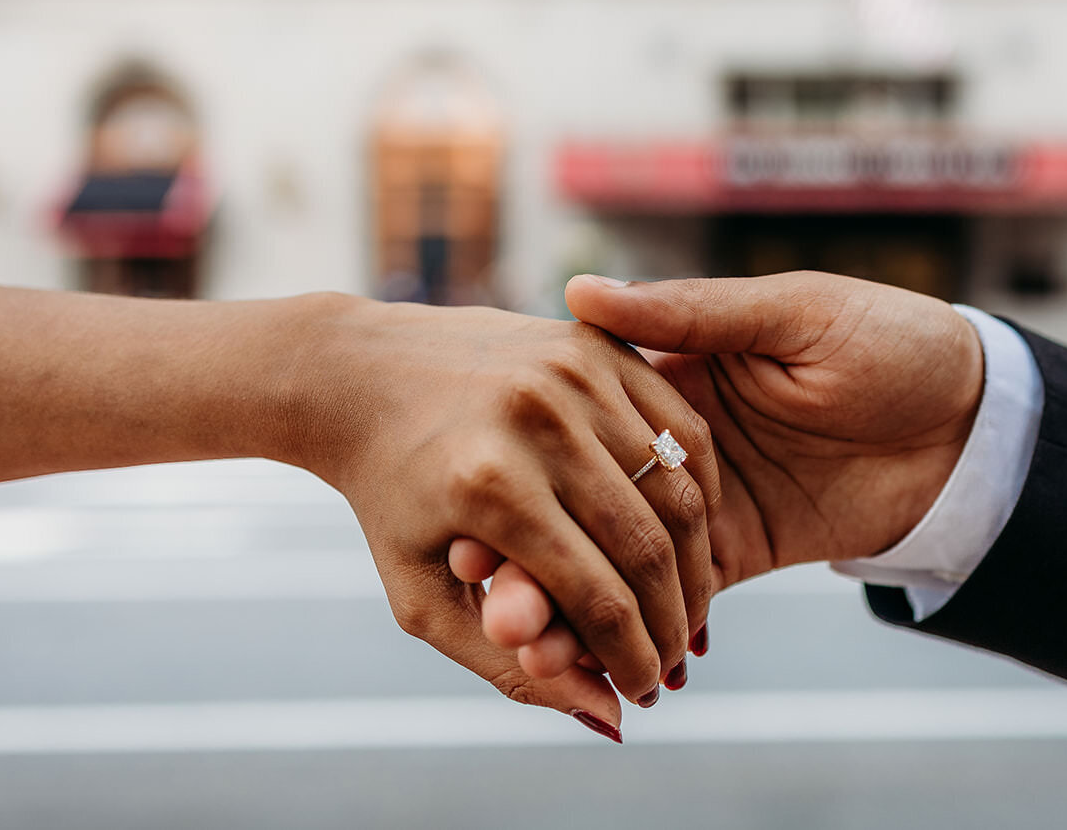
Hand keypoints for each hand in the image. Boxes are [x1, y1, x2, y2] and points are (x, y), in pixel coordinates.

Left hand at [288, 294, 718, 732]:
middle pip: (649, 545)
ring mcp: (574, 372)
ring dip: (697, 565)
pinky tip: (689, 540)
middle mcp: (538, 418)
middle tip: (673, 663)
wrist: (366, 374)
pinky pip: (685, 430)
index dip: (630, 657)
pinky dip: (699, 493)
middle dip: (672, 622)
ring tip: (686, 611)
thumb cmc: (392, 499)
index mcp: (487, 486)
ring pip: (681, 490)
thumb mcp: (423, 597)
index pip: (597, 595)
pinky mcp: (600, 345)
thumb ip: (511, 670)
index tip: (640, 693)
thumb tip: (613, 722)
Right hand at [465, 271, 982, 676]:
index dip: (527, 466)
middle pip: (585, 505)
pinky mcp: (740, 553)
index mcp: (673, 373)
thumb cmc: (888, 340)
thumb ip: (690, 313)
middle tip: (490, 597)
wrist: (970, 418)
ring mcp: (704, 504)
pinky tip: (593, 659)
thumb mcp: (790, 316)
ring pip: (618, 561)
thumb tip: (581, 288)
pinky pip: (679, 599)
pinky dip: (636, 629)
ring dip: (571, 604)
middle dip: (534, 555)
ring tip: (526, 640)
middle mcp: (673, 444)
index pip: (578, 424)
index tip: (474, 502)